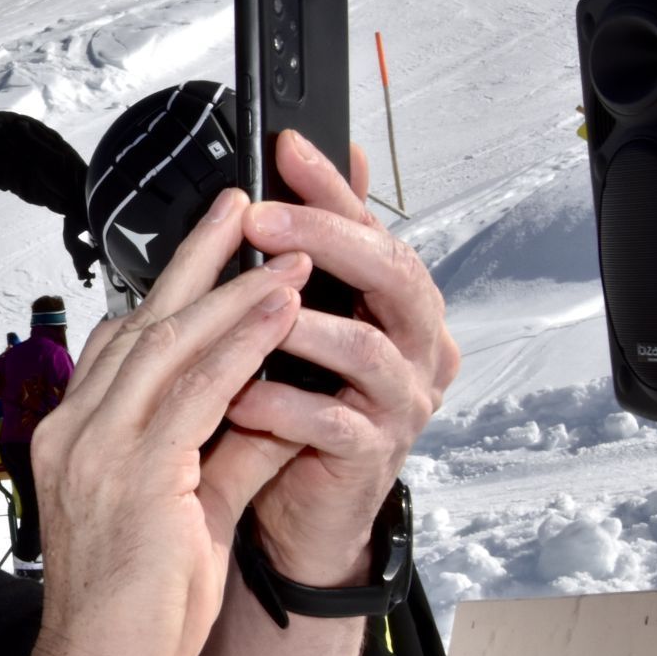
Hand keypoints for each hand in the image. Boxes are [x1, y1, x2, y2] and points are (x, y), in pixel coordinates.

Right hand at [28, 188, 309, 655]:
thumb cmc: (134, 614)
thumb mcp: (190, 515)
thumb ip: (229, 455)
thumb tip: (277, 410)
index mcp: (76, 437)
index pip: (121, 343)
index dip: (170, 290)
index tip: (214, 250)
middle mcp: (76, 429)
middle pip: (142, 321)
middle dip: (199, 258)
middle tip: (243, 206)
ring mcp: (98, 448)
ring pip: (171, 343)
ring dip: (235, 288)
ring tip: (287, 247)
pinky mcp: (135, 472)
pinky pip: (198, 389)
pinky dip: (242, 342)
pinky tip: (279, 310)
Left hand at [225, 132, 458, 582]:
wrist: (298, 508)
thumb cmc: (294, 405)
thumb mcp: (297, 323)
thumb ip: (301, 256)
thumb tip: (297, 168)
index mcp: (396, 303)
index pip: (372, 229)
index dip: (331, 188)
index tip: (285, 147)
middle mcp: (414, 344)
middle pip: (391, 273)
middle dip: (324, 240)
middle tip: (262, 222)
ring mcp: (400, 400)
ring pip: (366, 347)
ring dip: (301, 325)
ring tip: (247, 312)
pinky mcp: (373, 454)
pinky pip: (335, 421)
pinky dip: (284, 405)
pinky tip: (242, 397)